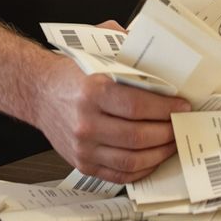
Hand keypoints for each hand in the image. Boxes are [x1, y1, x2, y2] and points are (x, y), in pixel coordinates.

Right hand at [35, 54, 190, 183]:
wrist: (38, 91)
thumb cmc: (70, 72)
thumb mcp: (96, 50)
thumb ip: (125, 46)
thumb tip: (156, 50)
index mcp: (92, 90)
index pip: (137, 105)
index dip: (165, 109)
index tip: (182, 107)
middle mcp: (86, 121)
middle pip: (138, 136)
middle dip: (167, 132)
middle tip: (181, 125)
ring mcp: (83, 146)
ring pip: (131, 159)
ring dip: (159, 153)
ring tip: (171, 142)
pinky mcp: (82, 163)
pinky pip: (119, 174)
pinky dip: (141, 169)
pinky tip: (152, 158)